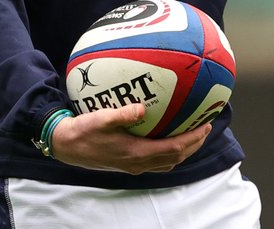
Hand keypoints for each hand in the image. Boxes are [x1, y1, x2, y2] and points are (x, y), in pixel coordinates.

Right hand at [50, 103, 211, 174]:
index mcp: (136, 153)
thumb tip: (143, 107)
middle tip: (207, 127)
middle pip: (176, 158)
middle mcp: (138, 163)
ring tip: (194, 134)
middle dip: (195, 144)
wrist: (66, 146)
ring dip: (185, 149)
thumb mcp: (101, 119)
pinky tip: (170, 137)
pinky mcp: (129, 163)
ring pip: (168, 162)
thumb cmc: (83, 131)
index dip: (193, 139)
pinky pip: (158, 161)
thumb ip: (123, 114)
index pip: (174, 149)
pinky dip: (171, 151)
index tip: (206, 125)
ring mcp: (134, 165)